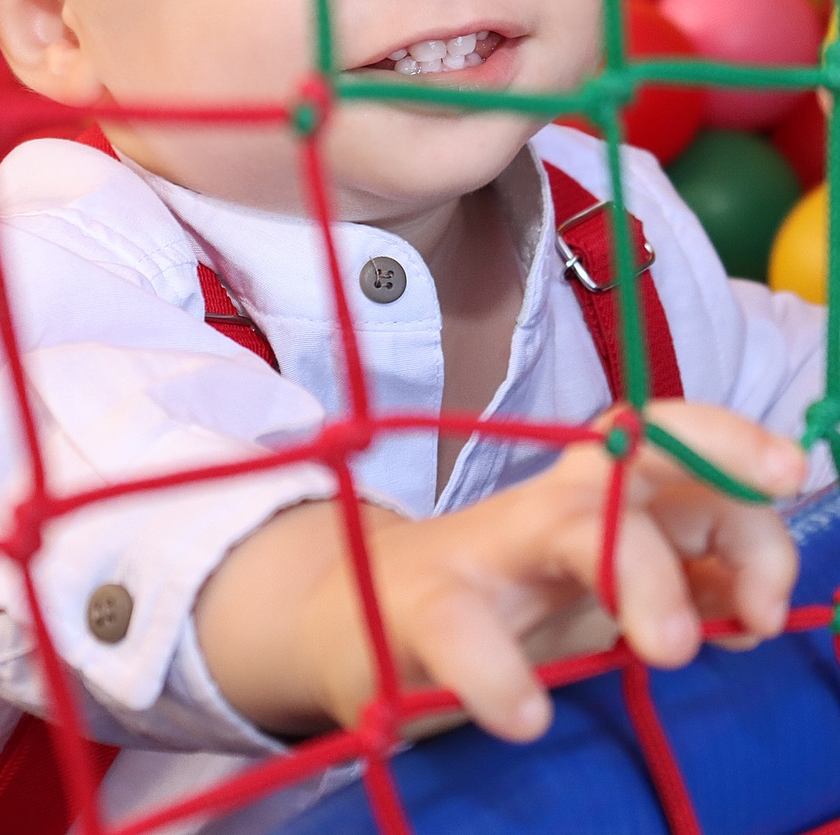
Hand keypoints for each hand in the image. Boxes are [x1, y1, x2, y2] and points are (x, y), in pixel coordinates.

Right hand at [195, 401, 804, 743]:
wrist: (359, 619)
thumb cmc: (501, 604)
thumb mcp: (601, 591)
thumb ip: (682, 586)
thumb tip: (757, 606)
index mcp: (594, 498)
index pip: (667, 438)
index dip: (731, 443)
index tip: (792, 476)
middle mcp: (547, 506)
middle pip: (635, 454)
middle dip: (715, 493)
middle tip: (761, 608)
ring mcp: (485, 550)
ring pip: (572, 524)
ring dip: (638, 577)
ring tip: (671, 652)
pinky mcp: (420, 608)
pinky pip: (462, 631)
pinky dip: (497, 672)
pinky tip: (525, 712)